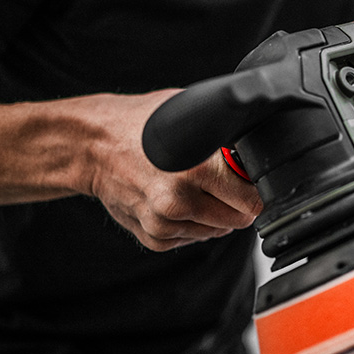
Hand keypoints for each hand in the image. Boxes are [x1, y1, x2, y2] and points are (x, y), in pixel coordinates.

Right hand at [84, 90, 262, 250]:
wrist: (94, 145)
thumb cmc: (141, 124)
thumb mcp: (192, 114)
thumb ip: (227, 133)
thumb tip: (259, 142)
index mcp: (197, 169)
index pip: (253, 200)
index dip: (258, 189)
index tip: (252, 180)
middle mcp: (180, 201)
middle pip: (239, 220)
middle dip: (239, 202)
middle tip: (226, 182)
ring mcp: (165, 223)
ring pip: (217, 232)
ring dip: (215, 214)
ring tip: (194, 186)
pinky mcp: (153, 238)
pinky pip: (193, 238)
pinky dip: (192, 223)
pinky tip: (177, 198)